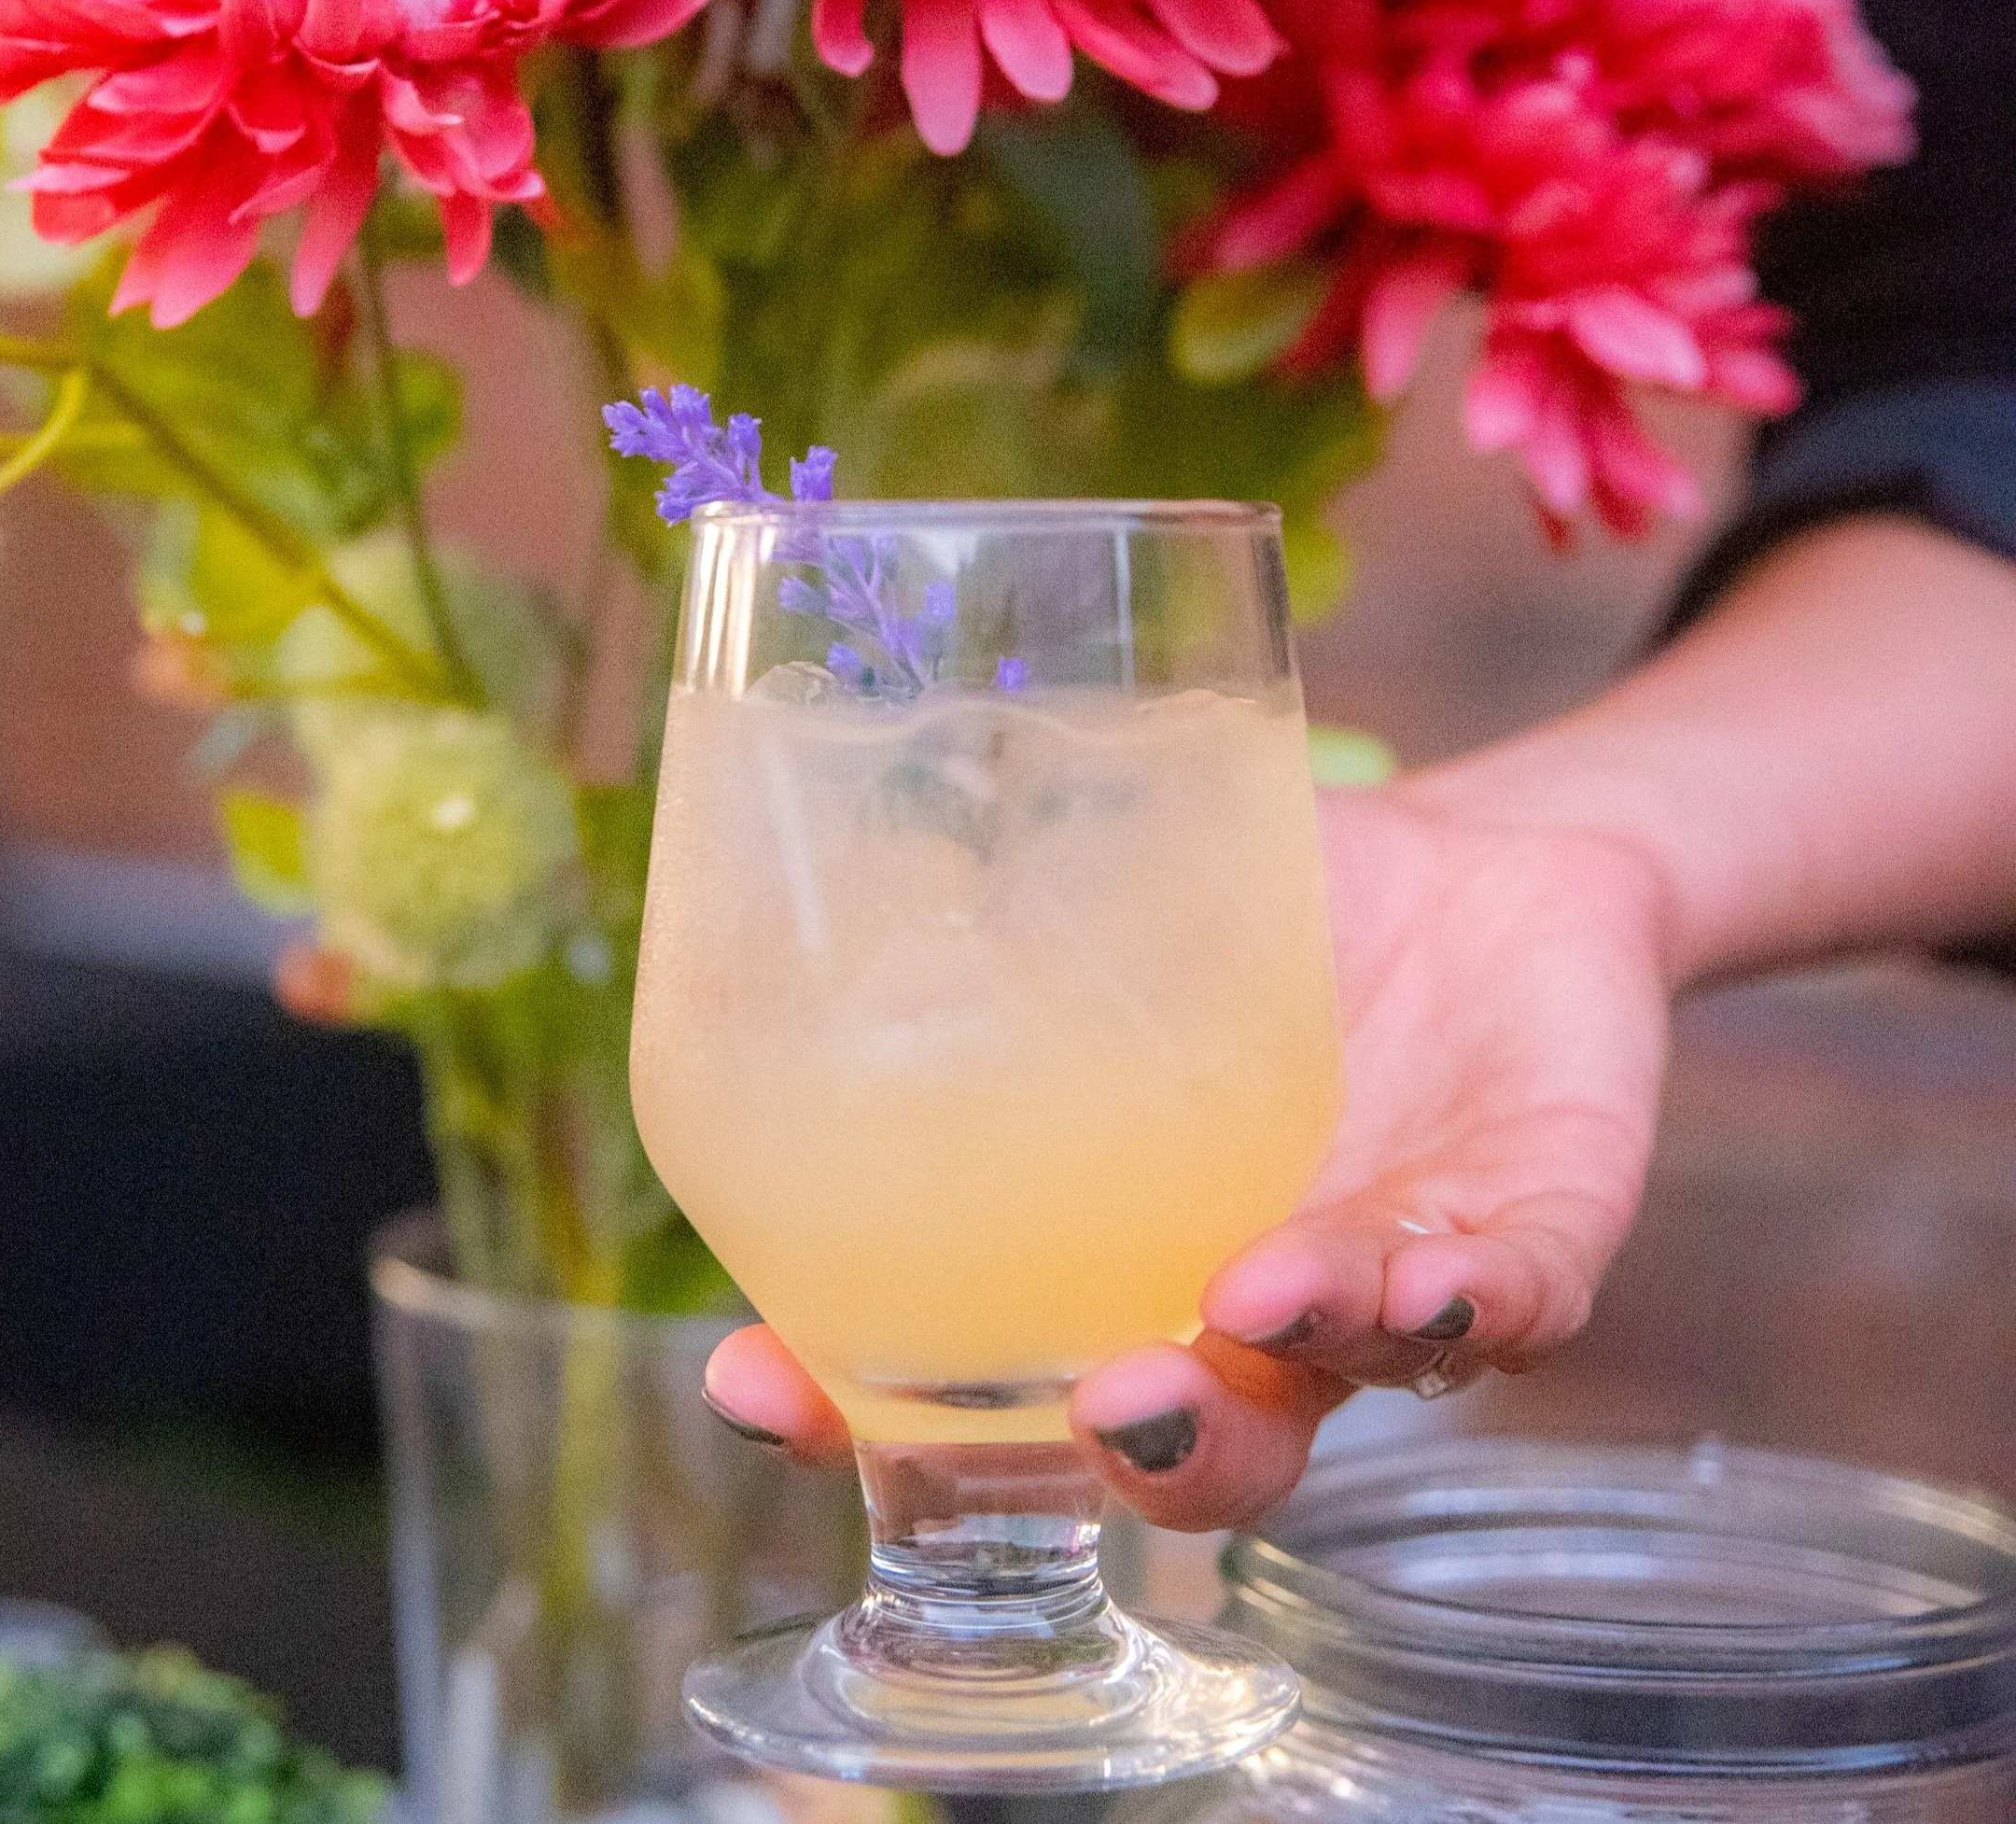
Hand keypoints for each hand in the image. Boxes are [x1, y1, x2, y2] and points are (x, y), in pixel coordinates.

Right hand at [700, 781, 1673, 1530]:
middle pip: (1189, 1444)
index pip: (981, 1375)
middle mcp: (1252, 1310)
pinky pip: (1522, 1295)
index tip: (756, 1384)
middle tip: (1096, 1405)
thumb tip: (813, 842)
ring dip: (1299, 1366)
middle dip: (1137, 1449)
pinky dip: (1481, 1303)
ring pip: (1346, 1381)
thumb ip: (997, 911)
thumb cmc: (1278, 909)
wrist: (1489, 869)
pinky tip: (1439, 1283)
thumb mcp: (1125, 901)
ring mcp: (1394, 1275)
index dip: (860, 1410)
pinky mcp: (1535, 1223)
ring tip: (1253, 1304)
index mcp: (1121, 1249)